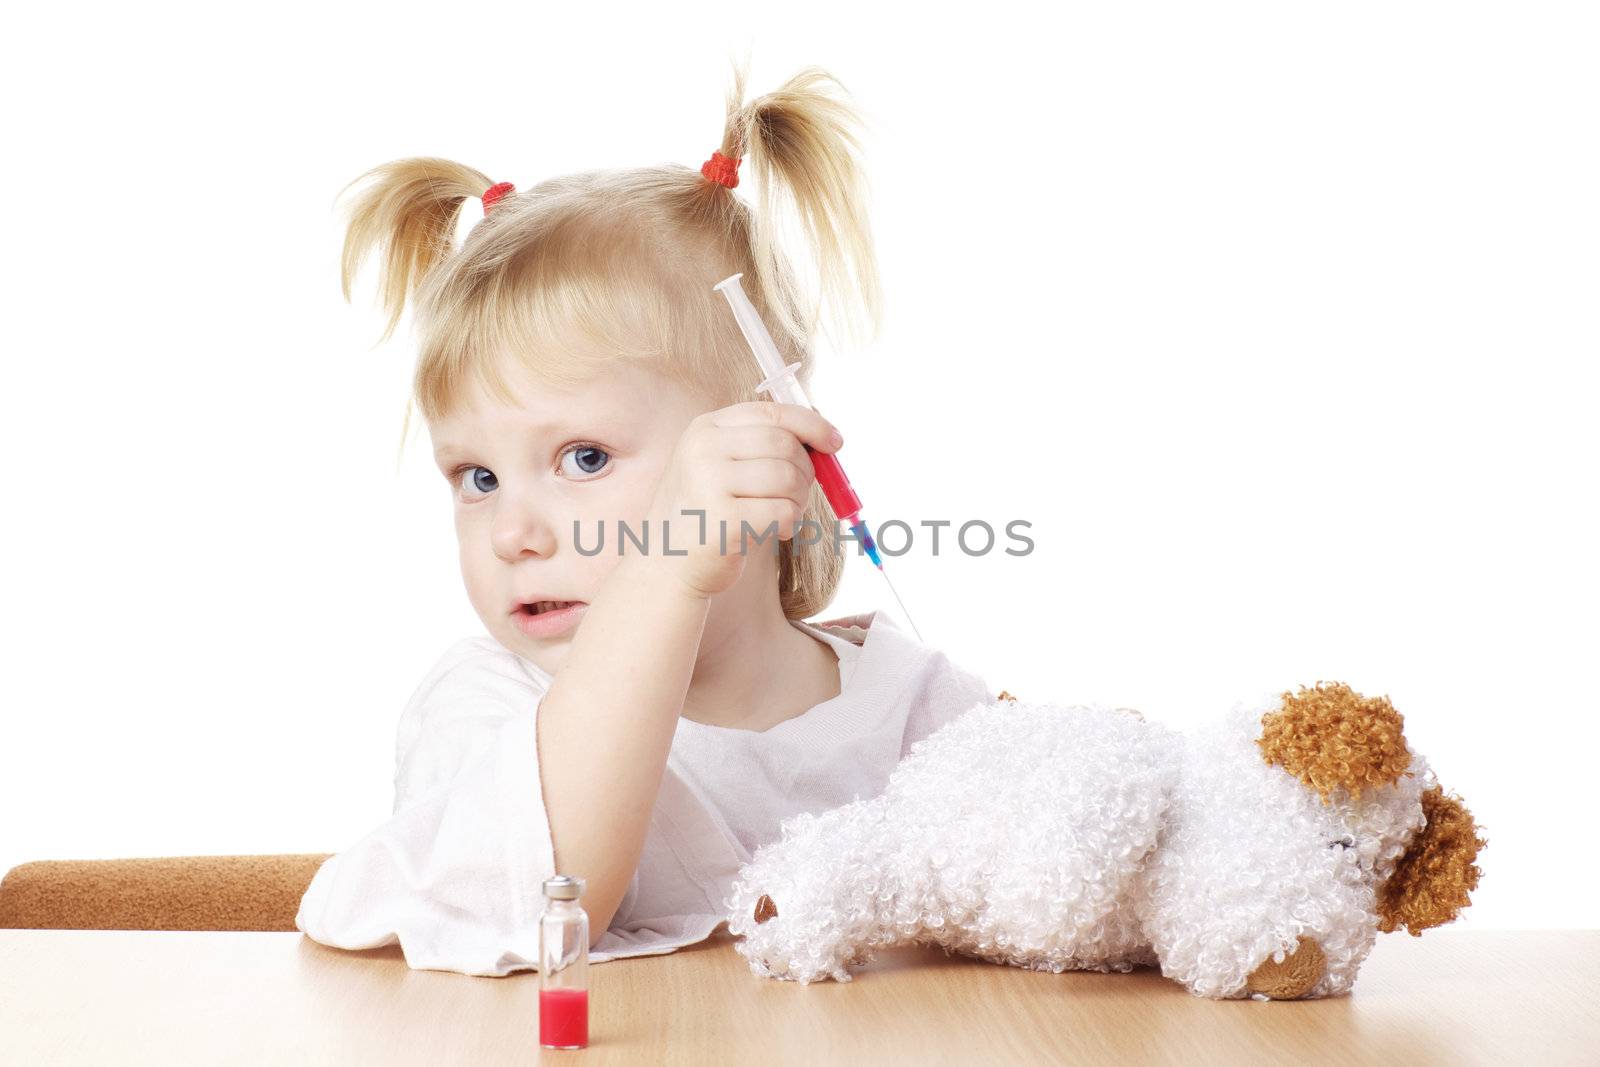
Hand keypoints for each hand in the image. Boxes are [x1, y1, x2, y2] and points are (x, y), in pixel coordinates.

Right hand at [640, 401, 842, 600]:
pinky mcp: (723, 520)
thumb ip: (764, 446)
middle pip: (785, 445)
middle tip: (801, 493)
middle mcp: (703, 449)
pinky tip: (775, 531)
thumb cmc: (708, 514)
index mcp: (706, 428)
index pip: (772, 412)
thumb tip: (826, 438)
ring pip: (788, 478)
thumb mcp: (723, 466)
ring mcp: (708, 483)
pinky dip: (790, 523)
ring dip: (799, 500)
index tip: (835, 443)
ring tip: (784, 514)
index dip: (812, 425)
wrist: (667, 566)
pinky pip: (783, 512)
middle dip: (806, 471)